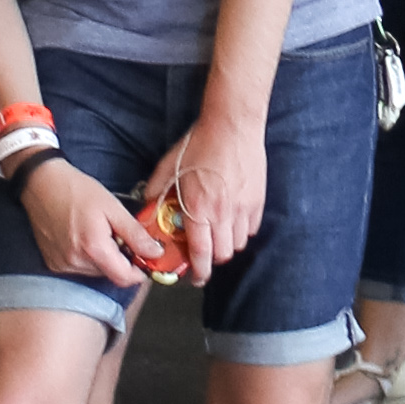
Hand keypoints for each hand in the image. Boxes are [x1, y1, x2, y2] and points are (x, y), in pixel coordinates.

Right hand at [19, 151, 174, 293]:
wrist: (41, 183)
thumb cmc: (77, 190)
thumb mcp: (113, 207)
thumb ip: (135, 234)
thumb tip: (155, 253)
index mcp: (93, 248)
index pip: (124, 278)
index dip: (139, 272)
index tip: (144, 258)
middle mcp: (75, 262)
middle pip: (110, 275)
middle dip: (121, 260)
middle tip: (118, 235)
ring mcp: (61, 264)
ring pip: (95, 272)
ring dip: (104, 259)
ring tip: (99, 232)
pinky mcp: (53, 263)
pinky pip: (79, 268)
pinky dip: (87, 258)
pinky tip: (83, 237)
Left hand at [147, 89, 267, 272]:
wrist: (232, 125)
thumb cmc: (200, 143)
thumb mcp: (169, 165)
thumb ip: (156, 189)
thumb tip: (148, 205)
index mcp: (199, 208)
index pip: (201, 253)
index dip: (198, 271)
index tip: (195, 277)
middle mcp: (223, 213)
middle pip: (222, 255)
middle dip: (212, 261)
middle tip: (203, 255)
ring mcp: (243, 208)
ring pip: (238, 244)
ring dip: (226, 245)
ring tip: (217, 235)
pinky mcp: (257, 200)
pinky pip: (250, 228)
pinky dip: (241, 230)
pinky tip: (231, 219)